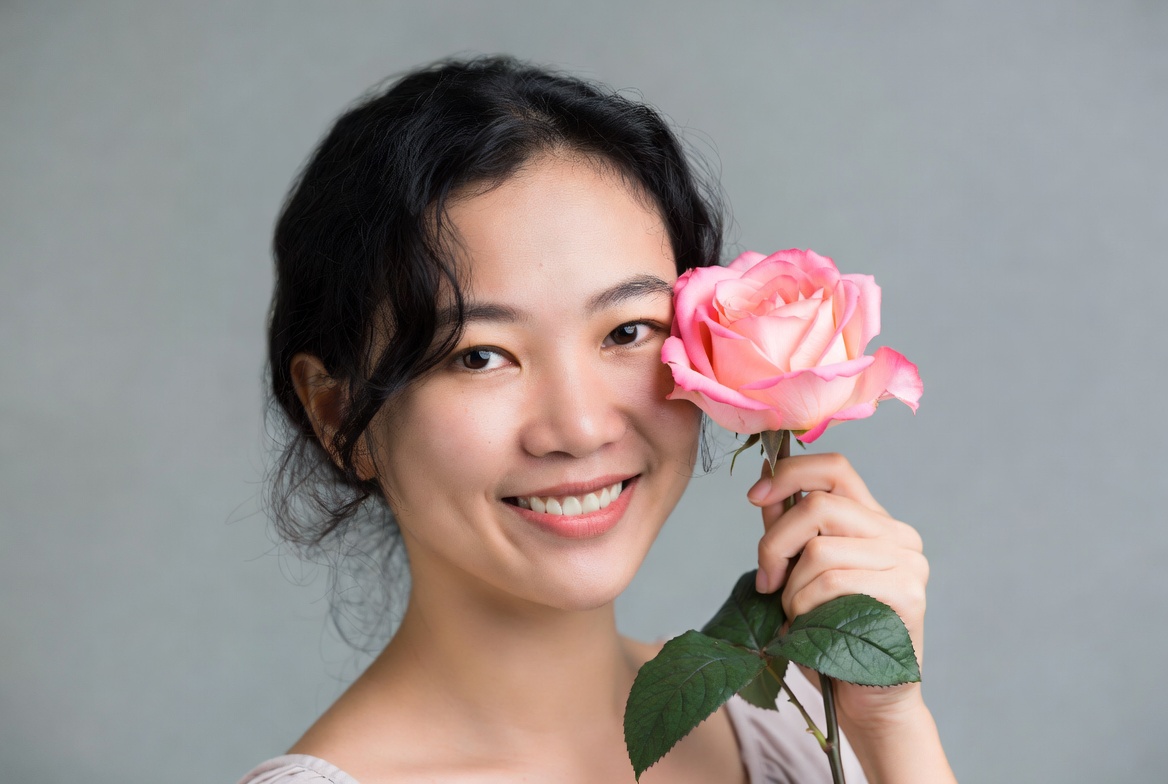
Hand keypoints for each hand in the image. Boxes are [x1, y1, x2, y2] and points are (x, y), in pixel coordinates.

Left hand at [747, 452, 929, 730]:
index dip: (789, 473)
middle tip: (766, 579)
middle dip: (775, 542)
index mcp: (875, 522)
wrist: (870, 702)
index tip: (755, 497)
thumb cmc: (831, 639)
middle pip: (817, 505)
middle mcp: (899, 535)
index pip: (835, 469)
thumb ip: (787, 529)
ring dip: (791, 588)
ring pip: (819, 549)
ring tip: (796, 615)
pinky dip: (805, 606)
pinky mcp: (907, 595)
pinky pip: (832, 582)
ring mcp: (908, 563)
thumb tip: (764, 483)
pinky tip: (811, 628)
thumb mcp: (800, 574)